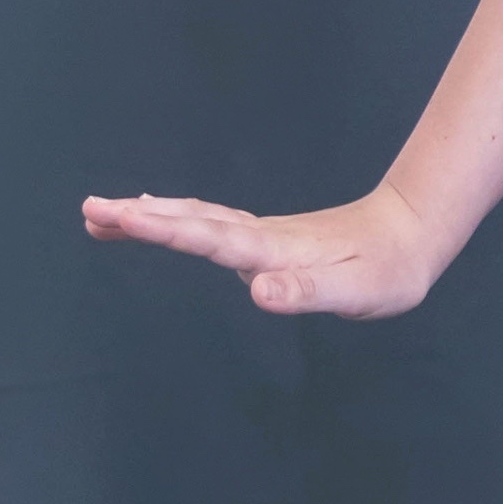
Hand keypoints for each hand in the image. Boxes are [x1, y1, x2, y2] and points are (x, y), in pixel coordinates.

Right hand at [80, 178, 438, 317]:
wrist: (412, 234)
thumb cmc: (388, 271)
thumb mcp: (355, 292)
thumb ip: (305, 292)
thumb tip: (256, 291)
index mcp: (274, 250)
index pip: (209, 238)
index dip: (162, 229)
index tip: (119, 216)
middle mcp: (261, 237)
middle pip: (191, 222)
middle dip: (140, 218)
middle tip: (90, 211)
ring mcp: (262, 235)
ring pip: (196, 219)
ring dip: (151, 216)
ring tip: (104, 214)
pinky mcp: (268, 239)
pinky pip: (210, 224)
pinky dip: (177, 218)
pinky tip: (163, 215)